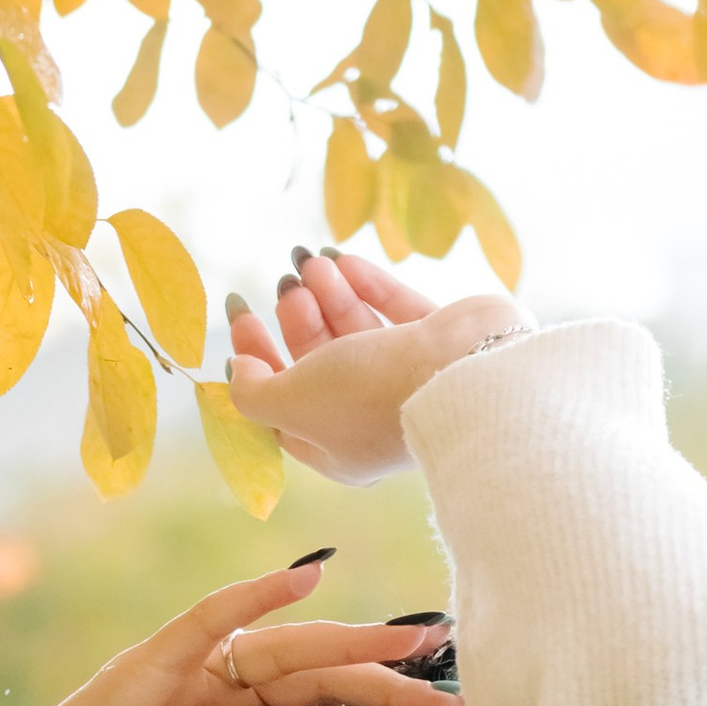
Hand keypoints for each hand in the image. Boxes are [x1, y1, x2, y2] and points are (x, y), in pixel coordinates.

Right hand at [0, 561, 463, 705]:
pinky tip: (306, 575)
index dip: (378, 702)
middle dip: (384, 669)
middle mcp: (210, 693)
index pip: (318, 704)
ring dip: (349, 641)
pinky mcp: (146, 670)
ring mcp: (180, 676)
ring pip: (282, 646)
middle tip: (451, 664)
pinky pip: (208, 622)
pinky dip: (256, 595)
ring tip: (410, 639)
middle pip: (315, 670)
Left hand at [225, 247, 525, 484]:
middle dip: (298, 319)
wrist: (465, 377)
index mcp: (336, 446)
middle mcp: (372, 416)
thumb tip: (241, 371)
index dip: (256, 359)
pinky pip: (396, 311)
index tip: (241, 314)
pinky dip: (367, 286)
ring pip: (358, 332)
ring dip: (329, 295)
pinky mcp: (441, 343)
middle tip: (286, 285)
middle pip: (320, 362)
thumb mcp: (291, 403)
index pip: (282, 404)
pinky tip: (342, 259)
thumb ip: (254, 392)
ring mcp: (410, 379)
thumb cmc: (369, 397)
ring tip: (312, 262)